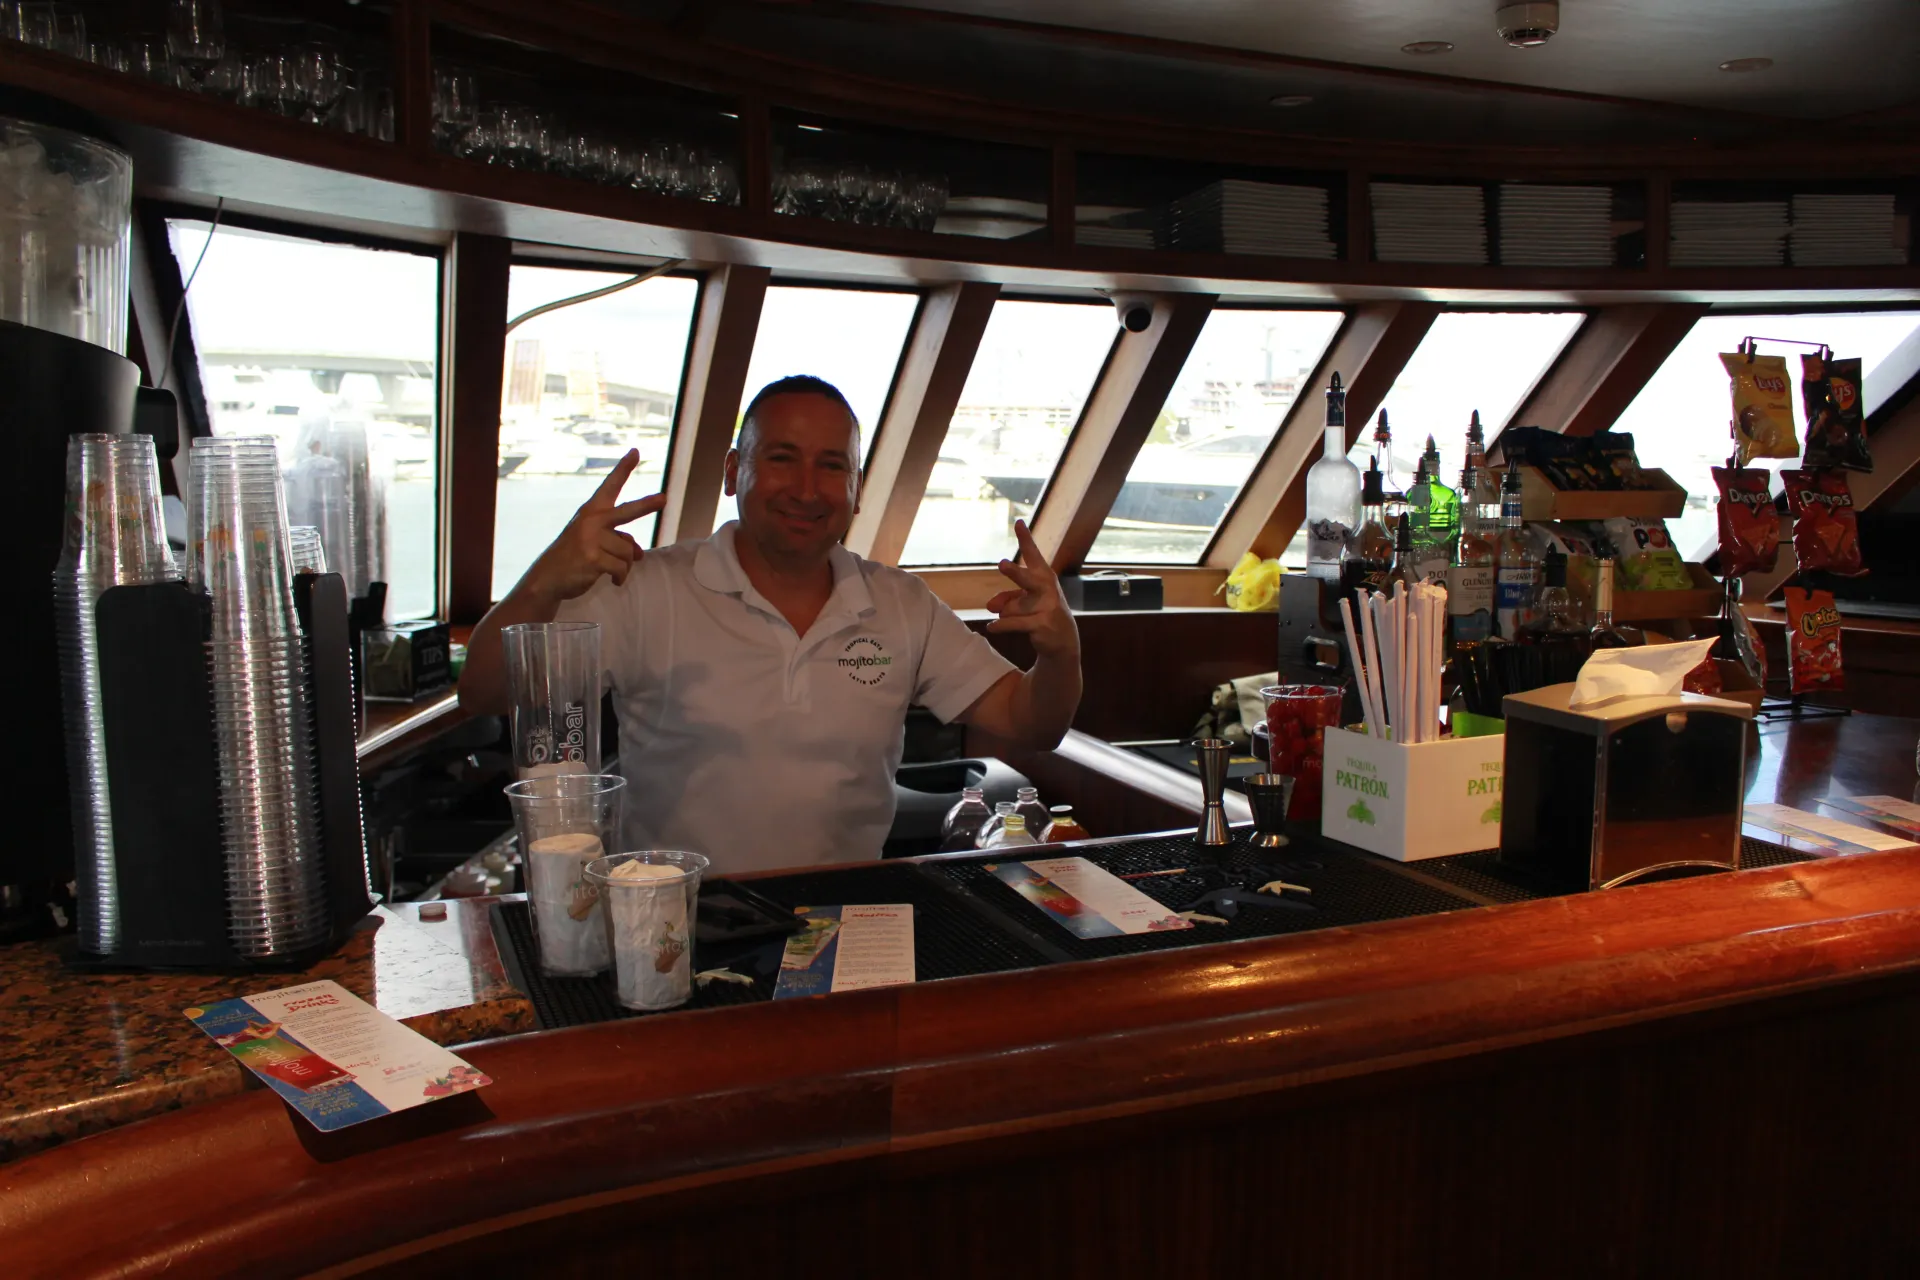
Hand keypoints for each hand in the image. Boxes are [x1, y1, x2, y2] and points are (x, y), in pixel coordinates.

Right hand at [522, 450, 664, 604]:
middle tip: (664, 499)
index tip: (635, 452)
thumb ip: (618, 540)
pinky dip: (621, 577)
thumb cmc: (574, 556)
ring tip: (610, 570)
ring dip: (625, 565)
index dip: (623, 469)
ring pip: (629, 551)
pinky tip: (613, 581)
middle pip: (627, 512)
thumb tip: (639, 554)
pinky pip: (622, 568)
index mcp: (591, 511)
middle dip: (647, 505)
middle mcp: (592, 521)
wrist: (548, 578)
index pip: (610, 486)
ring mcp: (592, 539)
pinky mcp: (594, 559)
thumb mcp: (593, 541)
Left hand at [985, 519, 1078, 658]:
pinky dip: (1000, 626)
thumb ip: (1007, 599)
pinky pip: (1012, 623)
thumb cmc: (1041, 614)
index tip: (1018, 522)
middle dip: (1014, 573)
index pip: (1033, 555)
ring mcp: (1047, 607)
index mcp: (1044, 576)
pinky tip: (992, 628)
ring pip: (1011, 608)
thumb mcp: (1024, 603)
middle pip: (1026, 579)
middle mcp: (1047, 588)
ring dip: (1007, 614)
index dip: (1025, 539)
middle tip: (1001, 565)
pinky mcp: (1042, 624)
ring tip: (1011, 619)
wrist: (1063, 641)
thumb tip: (991, 606)